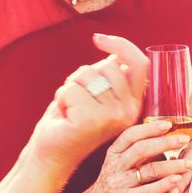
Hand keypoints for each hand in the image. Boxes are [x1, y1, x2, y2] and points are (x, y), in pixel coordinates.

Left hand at [25, 34, 149, 173]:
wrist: (52, 153)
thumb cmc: (71, 119)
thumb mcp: (96, 94)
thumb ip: (109, 77)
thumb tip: (114, 55)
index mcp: (134, 103)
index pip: (139, 63)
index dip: (121, 45)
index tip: (97, 39)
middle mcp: (129, 111)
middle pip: (107, 66)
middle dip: (84, 75)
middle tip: (77, 99)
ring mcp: (112, 117)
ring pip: (87, 75)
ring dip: (70, 88)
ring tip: (71, 108)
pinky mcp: (92, 121)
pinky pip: (71, 90)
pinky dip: (61, 99)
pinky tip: (64, 116)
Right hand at [78, 120, 191, 192]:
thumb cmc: (112, 185)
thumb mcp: (118, 164)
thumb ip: (136, 153)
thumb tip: (162, 139)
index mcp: (114, 154)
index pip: (130, 135)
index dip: (149, 128)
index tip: (168, 124)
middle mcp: (115, 166)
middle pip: (141, 149)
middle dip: (165, 143)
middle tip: (183, 140)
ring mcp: (120, 183)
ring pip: (149, 170)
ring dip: (171, 166)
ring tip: (188, 164)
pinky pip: (147, 191)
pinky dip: (164, 185)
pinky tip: (176, 180)